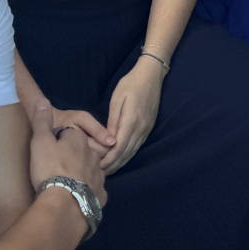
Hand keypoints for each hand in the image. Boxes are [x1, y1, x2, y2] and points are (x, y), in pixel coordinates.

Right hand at [25, 97, 107, 207]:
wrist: (63, 204)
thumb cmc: (50, 169)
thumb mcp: (40, 141)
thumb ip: (42, 120)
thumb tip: (43, 100)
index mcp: (79, 139)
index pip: (69, 135)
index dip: (59, 142)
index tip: (50, 152)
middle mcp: (93, 155)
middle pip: (82, 153)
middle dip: (73, 158)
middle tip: (58, 169)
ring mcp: (99, 176)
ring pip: (90, 171)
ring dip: (82, 174)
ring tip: (68, 184)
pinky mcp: (100, 196)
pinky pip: (94, 191)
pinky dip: (88, 192)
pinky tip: (78, 198)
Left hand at [102, 56, 163, 173]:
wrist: (151, 75)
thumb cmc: (130, 84)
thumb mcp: (117, 99)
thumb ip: (113, 121)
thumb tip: (108, 141)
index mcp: (131, 120)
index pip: (119, 147)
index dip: (109, 159)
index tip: (97, 168)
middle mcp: (141, 128)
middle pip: (126, 153)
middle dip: (113, 165)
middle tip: (99, 175)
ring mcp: (146, 129)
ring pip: (132, 152)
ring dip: (120, 162)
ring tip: (108, 171)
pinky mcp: (149, 128)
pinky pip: (137, 146)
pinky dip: (127, 155)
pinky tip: (120, 159)